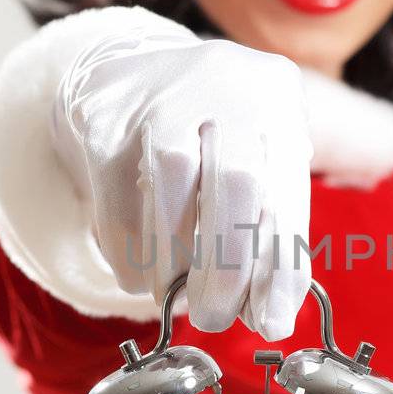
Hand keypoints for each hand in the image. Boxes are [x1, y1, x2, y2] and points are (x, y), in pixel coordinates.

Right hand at [52, 8, 312, 337]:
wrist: (130, 71)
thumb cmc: (212, 133)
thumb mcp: (259, 159)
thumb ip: (270, 230)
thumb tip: (272, 317)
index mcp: (275, 96)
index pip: (289, 192)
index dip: (282, 266)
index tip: (273, 322)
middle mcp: (223, 83)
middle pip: (237, 183)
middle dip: (229, 267)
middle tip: (216, 316)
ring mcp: (159, 94)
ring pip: (172, 190)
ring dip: (175, 264)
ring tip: (177, 293)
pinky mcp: (104, 116)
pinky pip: (118, 200)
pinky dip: (131, 253)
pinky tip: (140, 273)